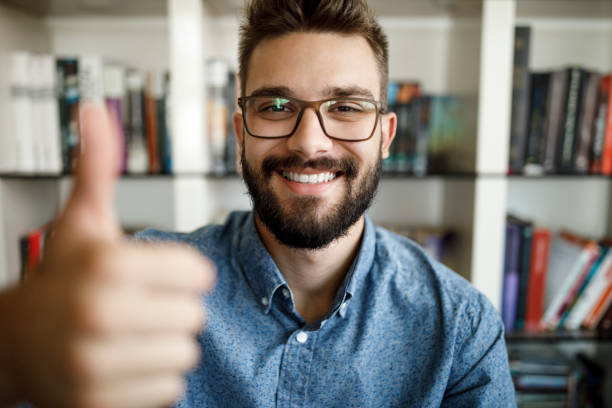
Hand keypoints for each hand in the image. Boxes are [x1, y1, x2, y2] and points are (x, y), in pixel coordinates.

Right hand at [0, 104, 214, 406]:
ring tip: (130, 333)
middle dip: (174, 308)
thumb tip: (95, 110)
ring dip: (165, 343)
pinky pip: (169, 388)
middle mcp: (97, 315)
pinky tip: (123, 361)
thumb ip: (98, 167)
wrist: (15, 342)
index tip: (157, 274)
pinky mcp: (100, 403)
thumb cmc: (61, 277)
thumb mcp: (81, 219)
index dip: (183, 272)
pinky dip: (153, 376)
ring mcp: (95, 365)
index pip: (198, 273)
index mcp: (105, 265)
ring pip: (184, 353)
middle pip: (195, 315)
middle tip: (139, 305)